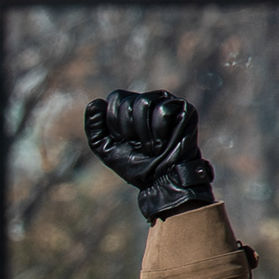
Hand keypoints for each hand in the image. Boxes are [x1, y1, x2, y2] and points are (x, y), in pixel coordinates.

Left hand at [84, 89, 213, 222]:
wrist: (161, 180)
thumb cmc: (134, 165)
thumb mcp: (105, 148)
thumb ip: (94, 127)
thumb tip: (94, 103)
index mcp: (131, 105)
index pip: (115, 98)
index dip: (115, 123)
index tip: (124, 140)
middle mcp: (150, 100)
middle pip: (128, 102)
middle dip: (128, 130)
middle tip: (139, 145)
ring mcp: (168, 102)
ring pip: (144, 103)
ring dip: (143, 132)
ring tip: (151, 146)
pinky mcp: (184, 109)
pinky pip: (164, 110)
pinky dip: (159, 132)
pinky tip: (165, 142)